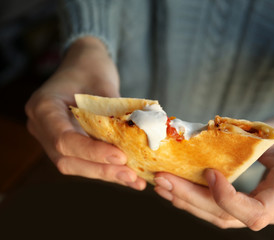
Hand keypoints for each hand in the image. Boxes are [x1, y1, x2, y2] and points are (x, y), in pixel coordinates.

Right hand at [26, 37, 145, 189]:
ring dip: (105, 173)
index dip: (92, 151)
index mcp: (44, 106)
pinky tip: (128, 174)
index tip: (121, 156)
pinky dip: (106, 168)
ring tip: (134, 179)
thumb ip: (114, 112)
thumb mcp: (103, 83)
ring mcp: (51, 137)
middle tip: (131, 176)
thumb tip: (139, 139)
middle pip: (66, 159)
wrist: (83, 63)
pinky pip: (83, 160)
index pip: (63, 139)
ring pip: (75, 165)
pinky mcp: (67, 143)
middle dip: (101, 170)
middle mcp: (42, 126)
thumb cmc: (91, 67)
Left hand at [154, 114, 273, 229]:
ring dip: (188, 201)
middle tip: (165, 181)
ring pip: (220, 217)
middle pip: (227, 217)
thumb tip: (199, 141)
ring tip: (163, 185)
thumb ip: (244, 142)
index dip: (228, 199)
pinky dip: (197, 200)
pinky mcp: (250, 202)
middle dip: (192, 199)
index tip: (209, 173)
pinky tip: (177, 190)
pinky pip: (221, 209)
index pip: (255, 212)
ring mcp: (262, 209)